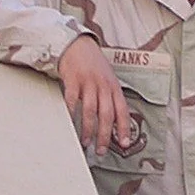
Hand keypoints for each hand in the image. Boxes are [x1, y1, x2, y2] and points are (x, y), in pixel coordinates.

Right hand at [58, 35, 129, 155]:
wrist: (77, 45)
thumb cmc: (93, 65)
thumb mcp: (107, 79)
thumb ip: (110, 97)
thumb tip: (114, 121)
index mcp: (114, 86)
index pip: (122, 110)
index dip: (123, 128)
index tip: (124, 144)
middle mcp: (103, 85)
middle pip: (107, 114)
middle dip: (104, 135)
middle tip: (100, 150)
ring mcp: (88, 82)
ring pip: (90, 110)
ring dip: (88, 129)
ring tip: (86, 142)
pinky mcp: (73, 80)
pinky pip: (72, 100)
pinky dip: (72, 114)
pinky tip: (70, 124)